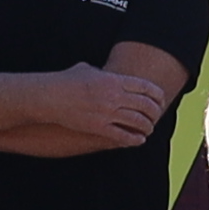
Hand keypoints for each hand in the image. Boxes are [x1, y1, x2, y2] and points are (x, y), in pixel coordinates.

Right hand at [51, 64, 170, 146]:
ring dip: (147, 126)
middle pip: (146, 105)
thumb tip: (106, 73)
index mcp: (114, 80)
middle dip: (155, 112)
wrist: (48, 96)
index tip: (160, 100)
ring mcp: (107, 112)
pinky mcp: (98, 127)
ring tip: (149, 129)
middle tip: (157, 116)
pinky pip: (122, 135)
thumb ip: (101, 73)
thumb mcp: (86, 70)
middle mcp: (114, 96)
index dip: (157, 95)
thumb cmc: (65, 81)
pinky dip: (134, 139)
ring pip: (138, 121)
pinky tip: (139, 140)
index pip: (146, 87)